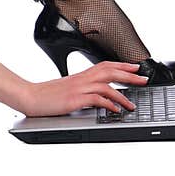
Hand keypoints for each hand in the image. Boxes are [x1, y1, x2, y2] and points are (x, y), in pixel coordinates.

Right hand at [21, 61, 148, 117]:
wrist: (31, 97)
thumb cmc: (47, 94)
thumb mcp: (67, 87)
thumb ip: (81, 88)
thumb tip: (94, 93)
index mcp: (80, 75)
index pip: (105, 65)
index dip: (121, 65)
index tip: (135, 68)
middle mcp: (82, 79)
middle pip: (109, 71)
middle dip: (129, 75)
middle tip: (143, 79)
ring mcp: (79, 88)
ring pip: (106, 85)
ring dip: (122, 94)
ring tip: (132, 103)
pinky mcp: (75, 99)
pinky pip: (97, 99)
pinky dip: (108, 104)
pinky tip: (114, 109)